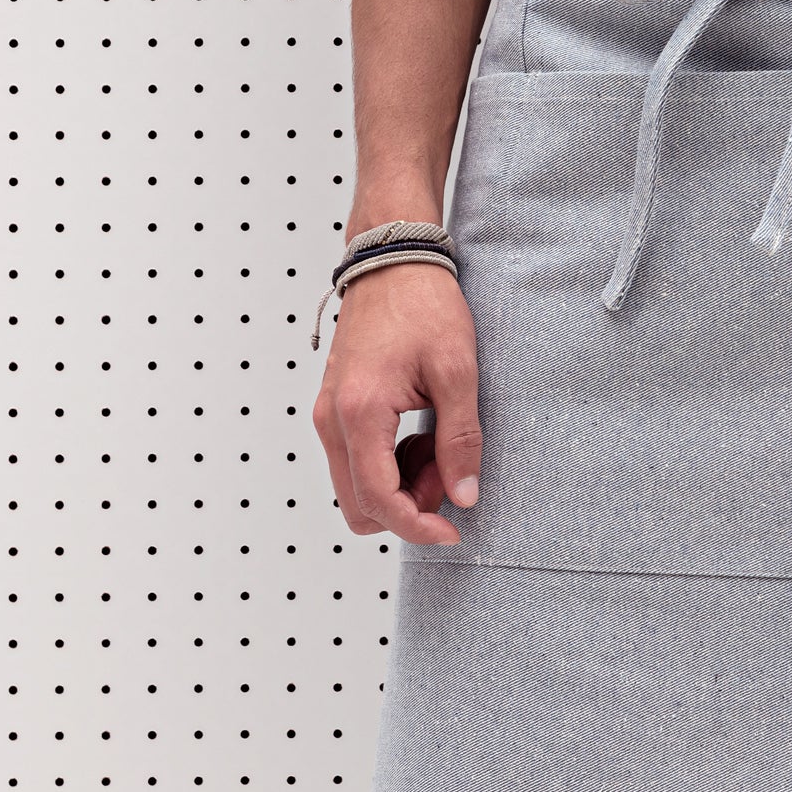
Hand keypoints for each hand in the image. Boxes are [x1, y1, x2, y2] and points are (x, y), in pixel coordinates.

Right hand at [311, 261, 483, 546]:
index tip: (453, 531)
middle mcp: (331, 419)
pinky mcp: (333, 406)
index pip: (379, 500)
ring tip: (438, 444)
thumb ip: (460, 438)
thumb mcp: (456, 370)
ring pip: (355, 485)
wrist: (392, 260)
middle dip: (406, 507)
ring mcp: (327, 413)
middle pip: (359, 505)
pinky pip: (354, 459)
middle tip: (448, 474)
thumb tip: (464, 496)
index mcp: (360, 412)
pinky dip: (387, 463)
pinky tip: (420, 433)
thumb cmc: (422, 303)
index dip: (417, 526)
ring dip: (398, 485)